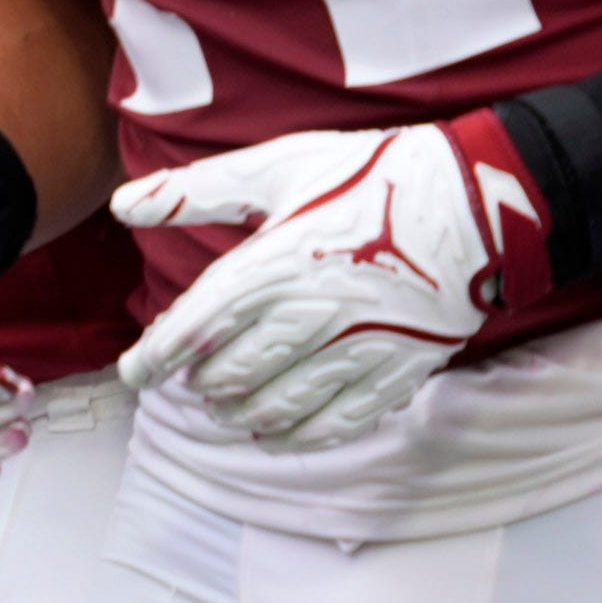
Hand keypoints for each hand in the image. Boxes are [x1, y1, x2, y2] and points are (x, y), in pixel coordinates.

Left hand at [114, 119, 557, 451]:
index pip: (194, 328)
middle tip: (191, 378)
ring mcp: (359, 347)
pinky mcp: (400, 368)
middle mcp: (311, 313)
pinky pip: (339, 421)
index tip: (135, 373)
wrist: (479, 200)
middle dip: (202, 382)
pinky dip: (298, 436)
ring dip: (241, 411)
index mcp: (274, 264)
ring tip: (226, 405)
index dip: (155, 358)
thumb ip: (197, 191)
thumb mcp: (278, 167)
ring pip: (279, 403)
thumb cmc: (370, 176)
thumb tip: (122, 203)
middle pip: (232, 372)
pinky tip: (275, 435)